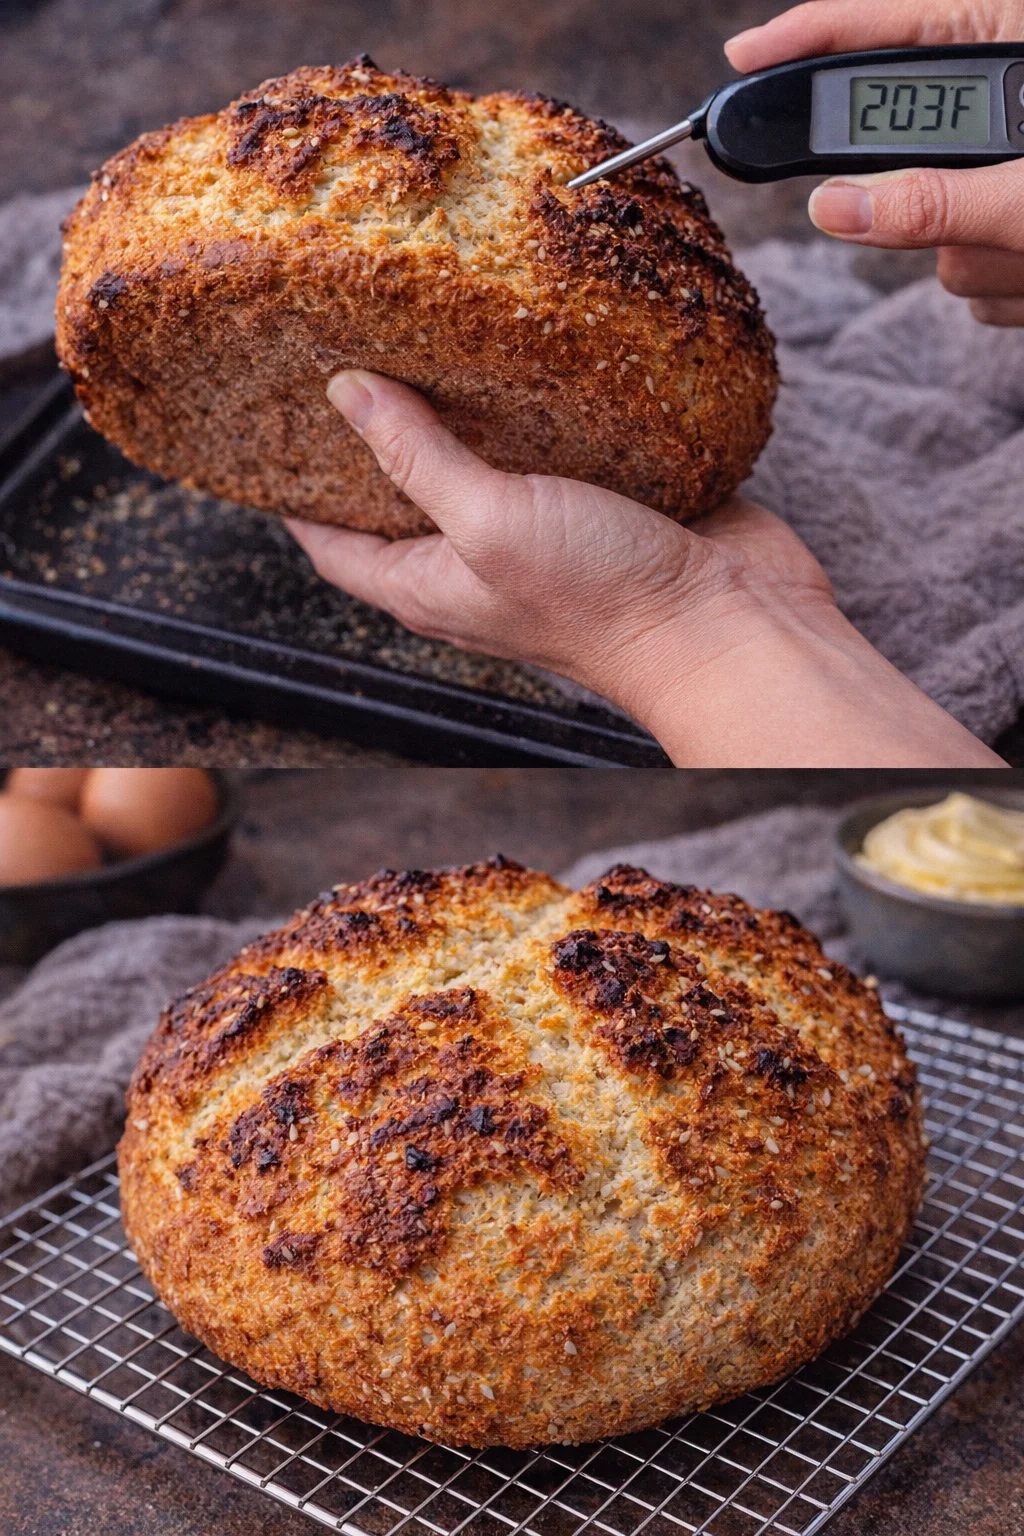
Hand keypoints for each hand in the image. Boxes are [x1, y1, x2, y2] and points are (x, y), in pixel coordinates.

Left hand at [285, 370, 1001, 766]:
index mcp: (428, 583)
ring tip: (428, 325)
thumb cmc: (606, 604)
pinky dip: (539, 399)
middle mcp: (476, 557)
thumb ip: (416, 456)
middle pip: (401, 489)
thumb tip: (348, 393)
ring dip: (460, 402)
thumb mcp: (486, 522)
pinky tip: (530, 348)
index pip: (328, 537)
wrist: (729, 625)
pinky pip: (555, 442)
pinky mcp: (602, 496)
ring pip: (480, 457)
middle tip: (345, 344)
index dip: (288, 486)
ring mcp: (540, 527)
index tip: (263, 420)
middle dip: (373, 426)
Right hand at [726, 1, 1023, 323]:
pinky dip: (1004, 283)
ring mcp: (1001, 174)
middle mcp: (997, 108)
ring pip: (932, 231)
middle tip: (961, 217)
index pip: (886, 29)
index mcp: (1004, 42)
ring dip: (982, 254)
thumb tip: (831, 206)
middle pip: (897, 151)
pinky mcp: (1006, 230)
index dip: (805, 38)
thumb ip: (932, 202)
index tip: (744, 55)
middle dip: (924, 202)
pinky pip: (965, 273)